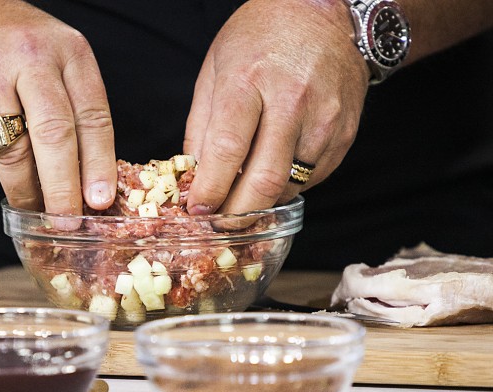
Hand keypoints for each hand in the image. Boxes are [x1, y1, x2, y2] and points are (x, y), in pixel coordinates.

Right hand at [0, 0, 116, 213]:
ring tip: (31, 205)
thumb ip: (73, 105)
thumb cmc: (8, 43)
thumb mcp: (52, 57)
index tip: (99, 201)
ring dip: (23, 188)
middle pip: (55, 135)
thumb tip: (87, 180)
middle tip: (66, 220)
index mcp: (68, 49)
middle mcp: (31, 56)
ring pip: (12, 149)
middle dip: (62, 188)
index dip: (99, 165)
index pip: (93, 116)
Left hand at [184, 0, 369, 214]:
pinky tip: (273, 173)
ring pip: (290, 185)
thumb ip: (202, 124)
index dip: (209, 188)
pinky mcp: (345, 133)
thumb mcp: (215, 68)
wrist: (323, 13)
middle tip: (220, 223)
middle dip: (237, 213)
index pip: (227, 149)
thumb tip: (193, 174)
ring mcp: (324, 119)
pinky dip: (288, 186)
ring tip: (242, 199)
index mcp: (249, 80)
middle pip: (264, 179)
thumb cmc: (260, 37)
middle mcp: (291, 100)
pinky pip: (313, 177)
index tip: (197, 209)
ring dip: (262, 201)